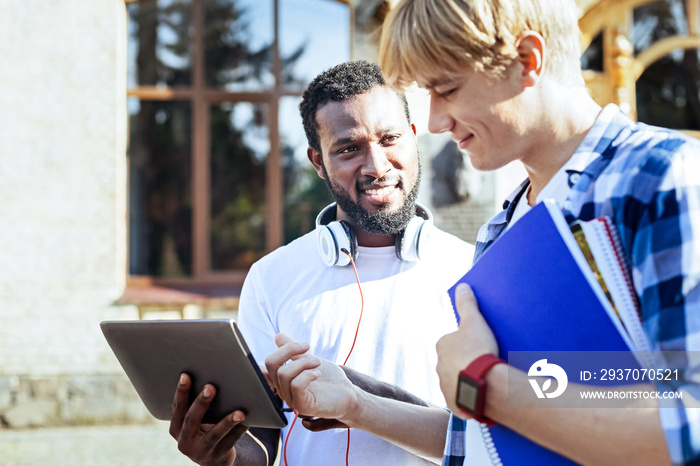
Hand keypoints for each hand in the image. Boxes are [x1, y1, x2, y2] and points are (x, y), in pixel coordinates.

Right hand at [169, 373, 247, 465]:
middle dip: (201, 402)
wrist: (214, 459)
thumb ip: (197, 406)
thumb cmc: (204, 430)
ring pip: (215, 434)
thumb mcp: (195, 422)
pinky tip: (248, 420)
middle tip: (211, 387)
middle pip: (192, 420)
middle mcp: (185, 442)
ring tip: (240, 412)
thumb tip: (212, 377)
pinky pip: (231, 441)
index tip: (185, 375)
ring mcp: (201, 451)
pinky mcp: (218, 456)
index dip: (181, 392)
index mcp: (176, 429)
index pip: (177, 408)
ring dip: (228, 421)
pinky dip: (240, 430)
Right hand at [264, 333, 358, 422]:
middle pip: (271, 363)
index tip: (301, 346)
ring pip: (283, 373)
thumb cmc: (329, 379)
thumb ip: (293, 351)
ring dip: (303, 362)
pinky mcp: (302, 406)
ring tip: (317, 363)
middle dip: (289, 349)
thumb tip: (278, 337)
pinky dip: (308, 374)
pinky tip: (317, 374)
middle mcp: (283, 390)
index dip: (278, 350)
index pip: (265, 364)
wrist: (347, 394)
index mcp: (282, 379)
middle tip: (308, 346)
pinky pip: (296, 385)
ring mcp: (291, 399)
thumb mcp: (309, 359)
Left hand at [436, 284, 498, 418]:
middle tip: (485, 363)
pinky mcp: (454, 403)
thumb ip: (467, 304)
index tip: (482, 347)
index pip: (453, 342)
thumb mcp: (474, 321)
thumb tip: (462, 286)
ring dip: (468, 380)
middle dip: (467, 363)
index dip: (469, 343)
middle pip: (455, 362)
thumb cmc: (478, 350)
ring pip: (458, 380)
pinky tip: (484, 394)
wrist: (483, 384)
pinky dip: (471, 396)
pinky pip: (462, 398)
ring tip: (487, 380)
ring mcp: (445, 386)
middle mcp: (439, 366)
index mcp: (442, 346)